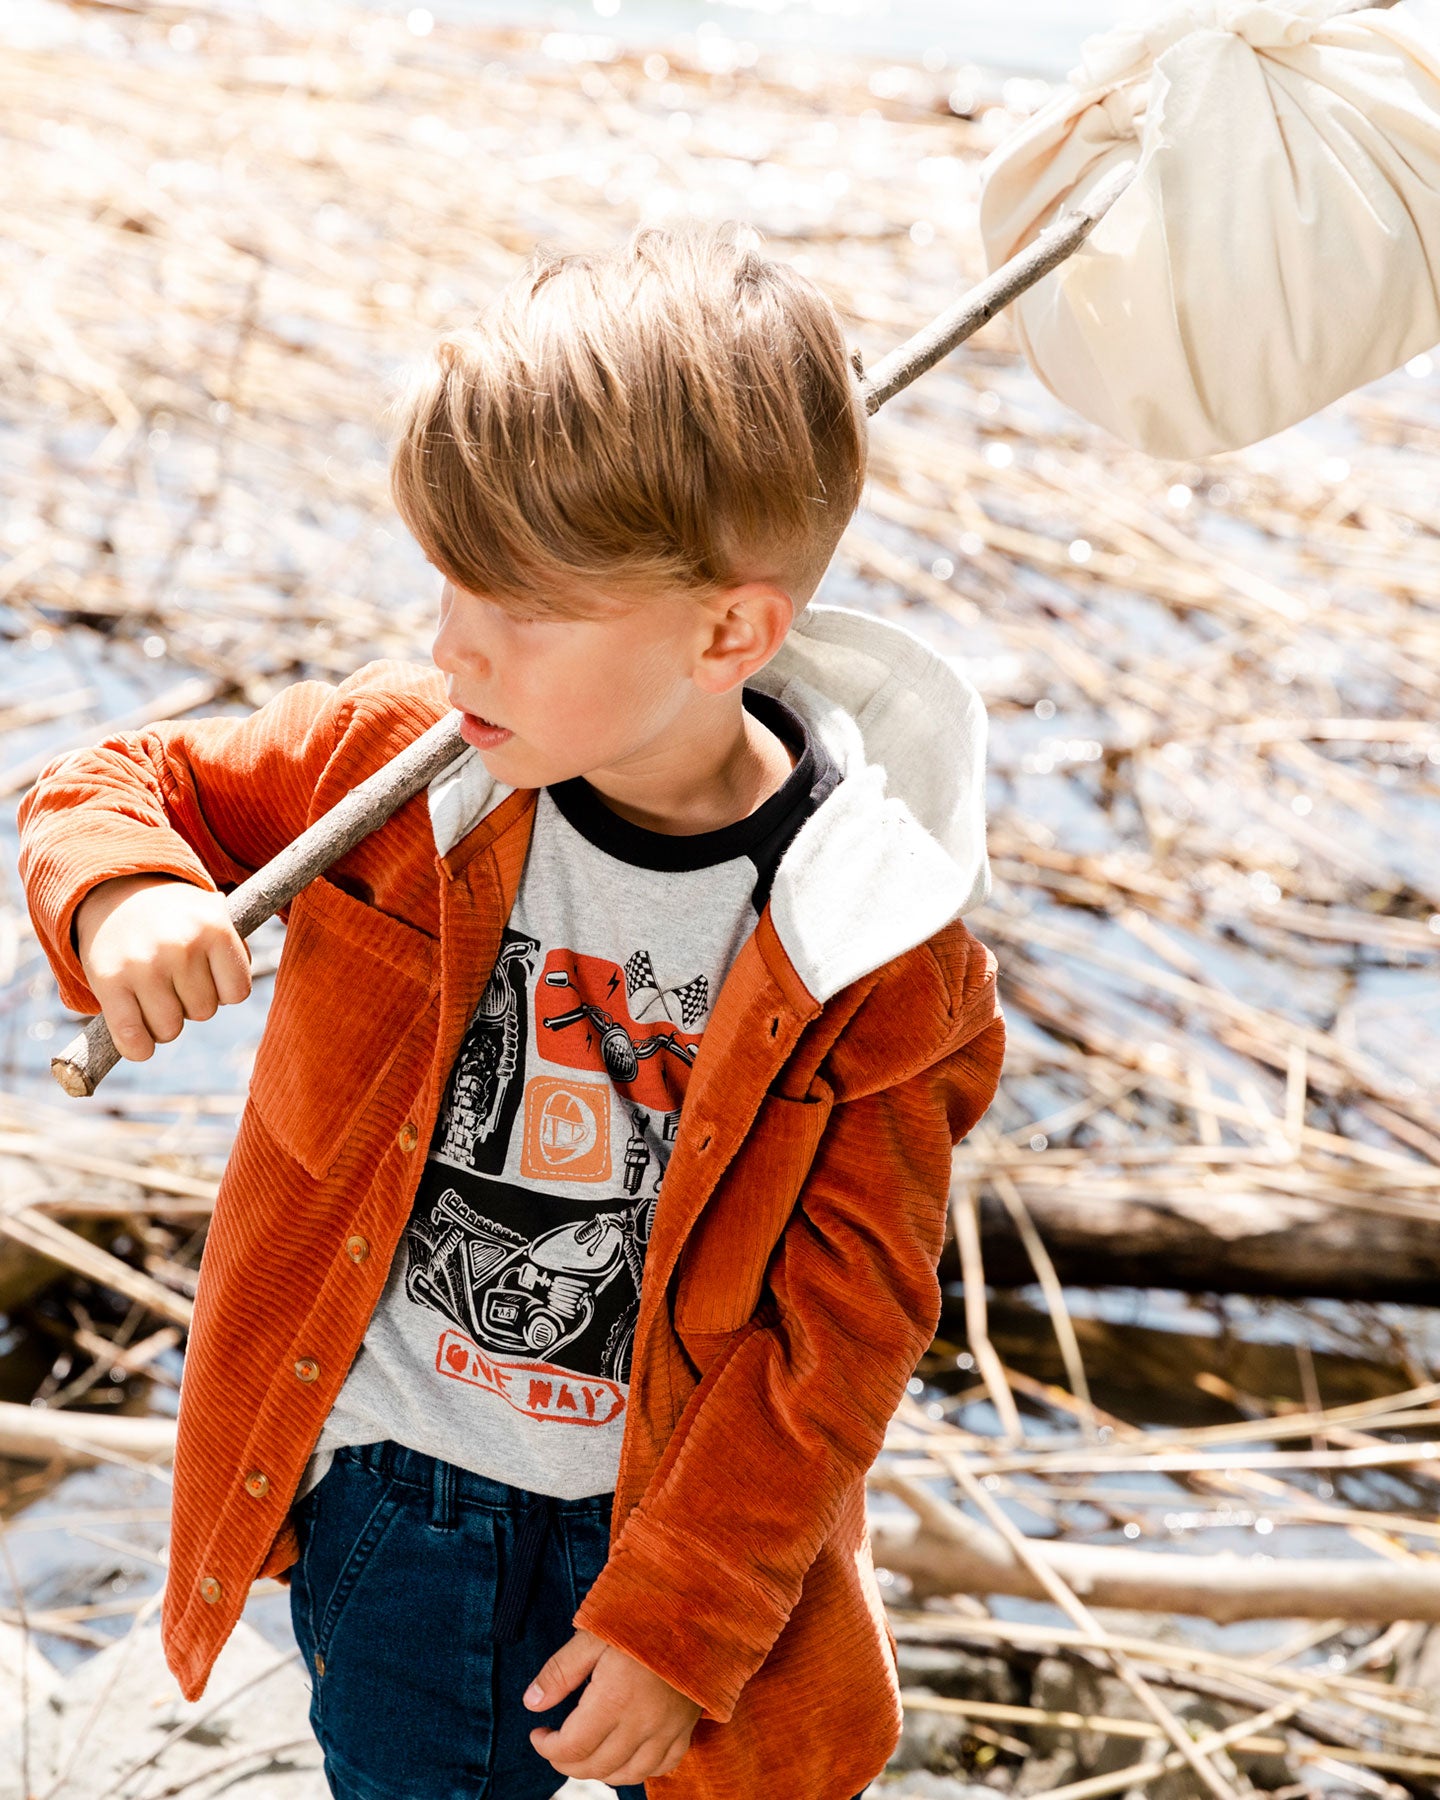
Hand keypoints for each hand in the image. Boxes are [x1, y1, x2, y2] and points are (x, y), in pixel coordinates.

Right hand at [73, 873, 251, 1060]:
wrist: (117, 892)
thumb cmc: (177, 918)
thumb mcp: (214, 917)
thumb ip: (233, 954)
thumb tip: (233, 994)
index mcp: (215, 927)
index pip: (237, 993)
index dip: (223, 990)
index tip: (208, 974)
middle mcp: (181, 945)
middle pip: (204, 1012)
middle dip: (190, 1002)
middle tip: (173, 978)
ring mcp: (144, 965)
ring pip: (170, 1029)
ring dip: (164, 1021)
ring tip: (154, 993)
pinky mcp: (110, 982)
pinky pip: (133, 1039)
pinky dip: (138, 1048)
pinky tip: (138, 1040)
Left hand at [523, 1626, 701, 1784]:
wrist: (695, 1607)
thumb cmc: (642, 1614)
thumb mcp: (593, 1634)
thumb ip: (560, 1672)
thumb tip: (532, 1704)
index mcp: (616, 1698)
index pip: (572, 1747)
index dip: (547, 1747)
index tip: (538, 1734)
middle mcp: (643, 1722)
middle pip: (597, 1767)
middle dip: (567, 1762)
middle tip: (555, 1744)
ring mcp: (668, 1728)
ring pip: (629, 1774)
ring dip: (600, 1770)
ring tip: (585, 1752)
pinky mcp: (686, 1726)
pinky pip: (663, 1766)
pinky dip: (639, 1769)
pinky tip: (625, 1754)